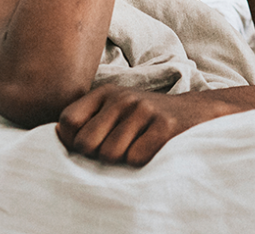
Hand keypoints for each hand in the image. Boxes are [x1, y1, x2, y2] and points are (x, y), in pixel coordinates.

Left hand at [56, 84, 229, 166]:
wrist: (197, 111)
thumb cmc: (147, 118)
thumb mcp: (116, 110)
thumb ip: (87, 119)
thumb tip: (57, 132)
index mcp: (106, 92)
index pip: (68, 122)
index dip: (73, 141)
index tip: (90, 146)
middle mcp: (124, 97)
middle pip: (86, 143)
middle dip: (97, 155)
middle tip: (117, 148)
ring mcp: (145, 109)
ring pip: (110, 154)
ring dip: (122, 160)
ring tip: (137, 147)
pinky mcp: (165, 125)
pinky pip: (136, 158)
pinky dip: (142, 161)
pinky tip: (152, 149)